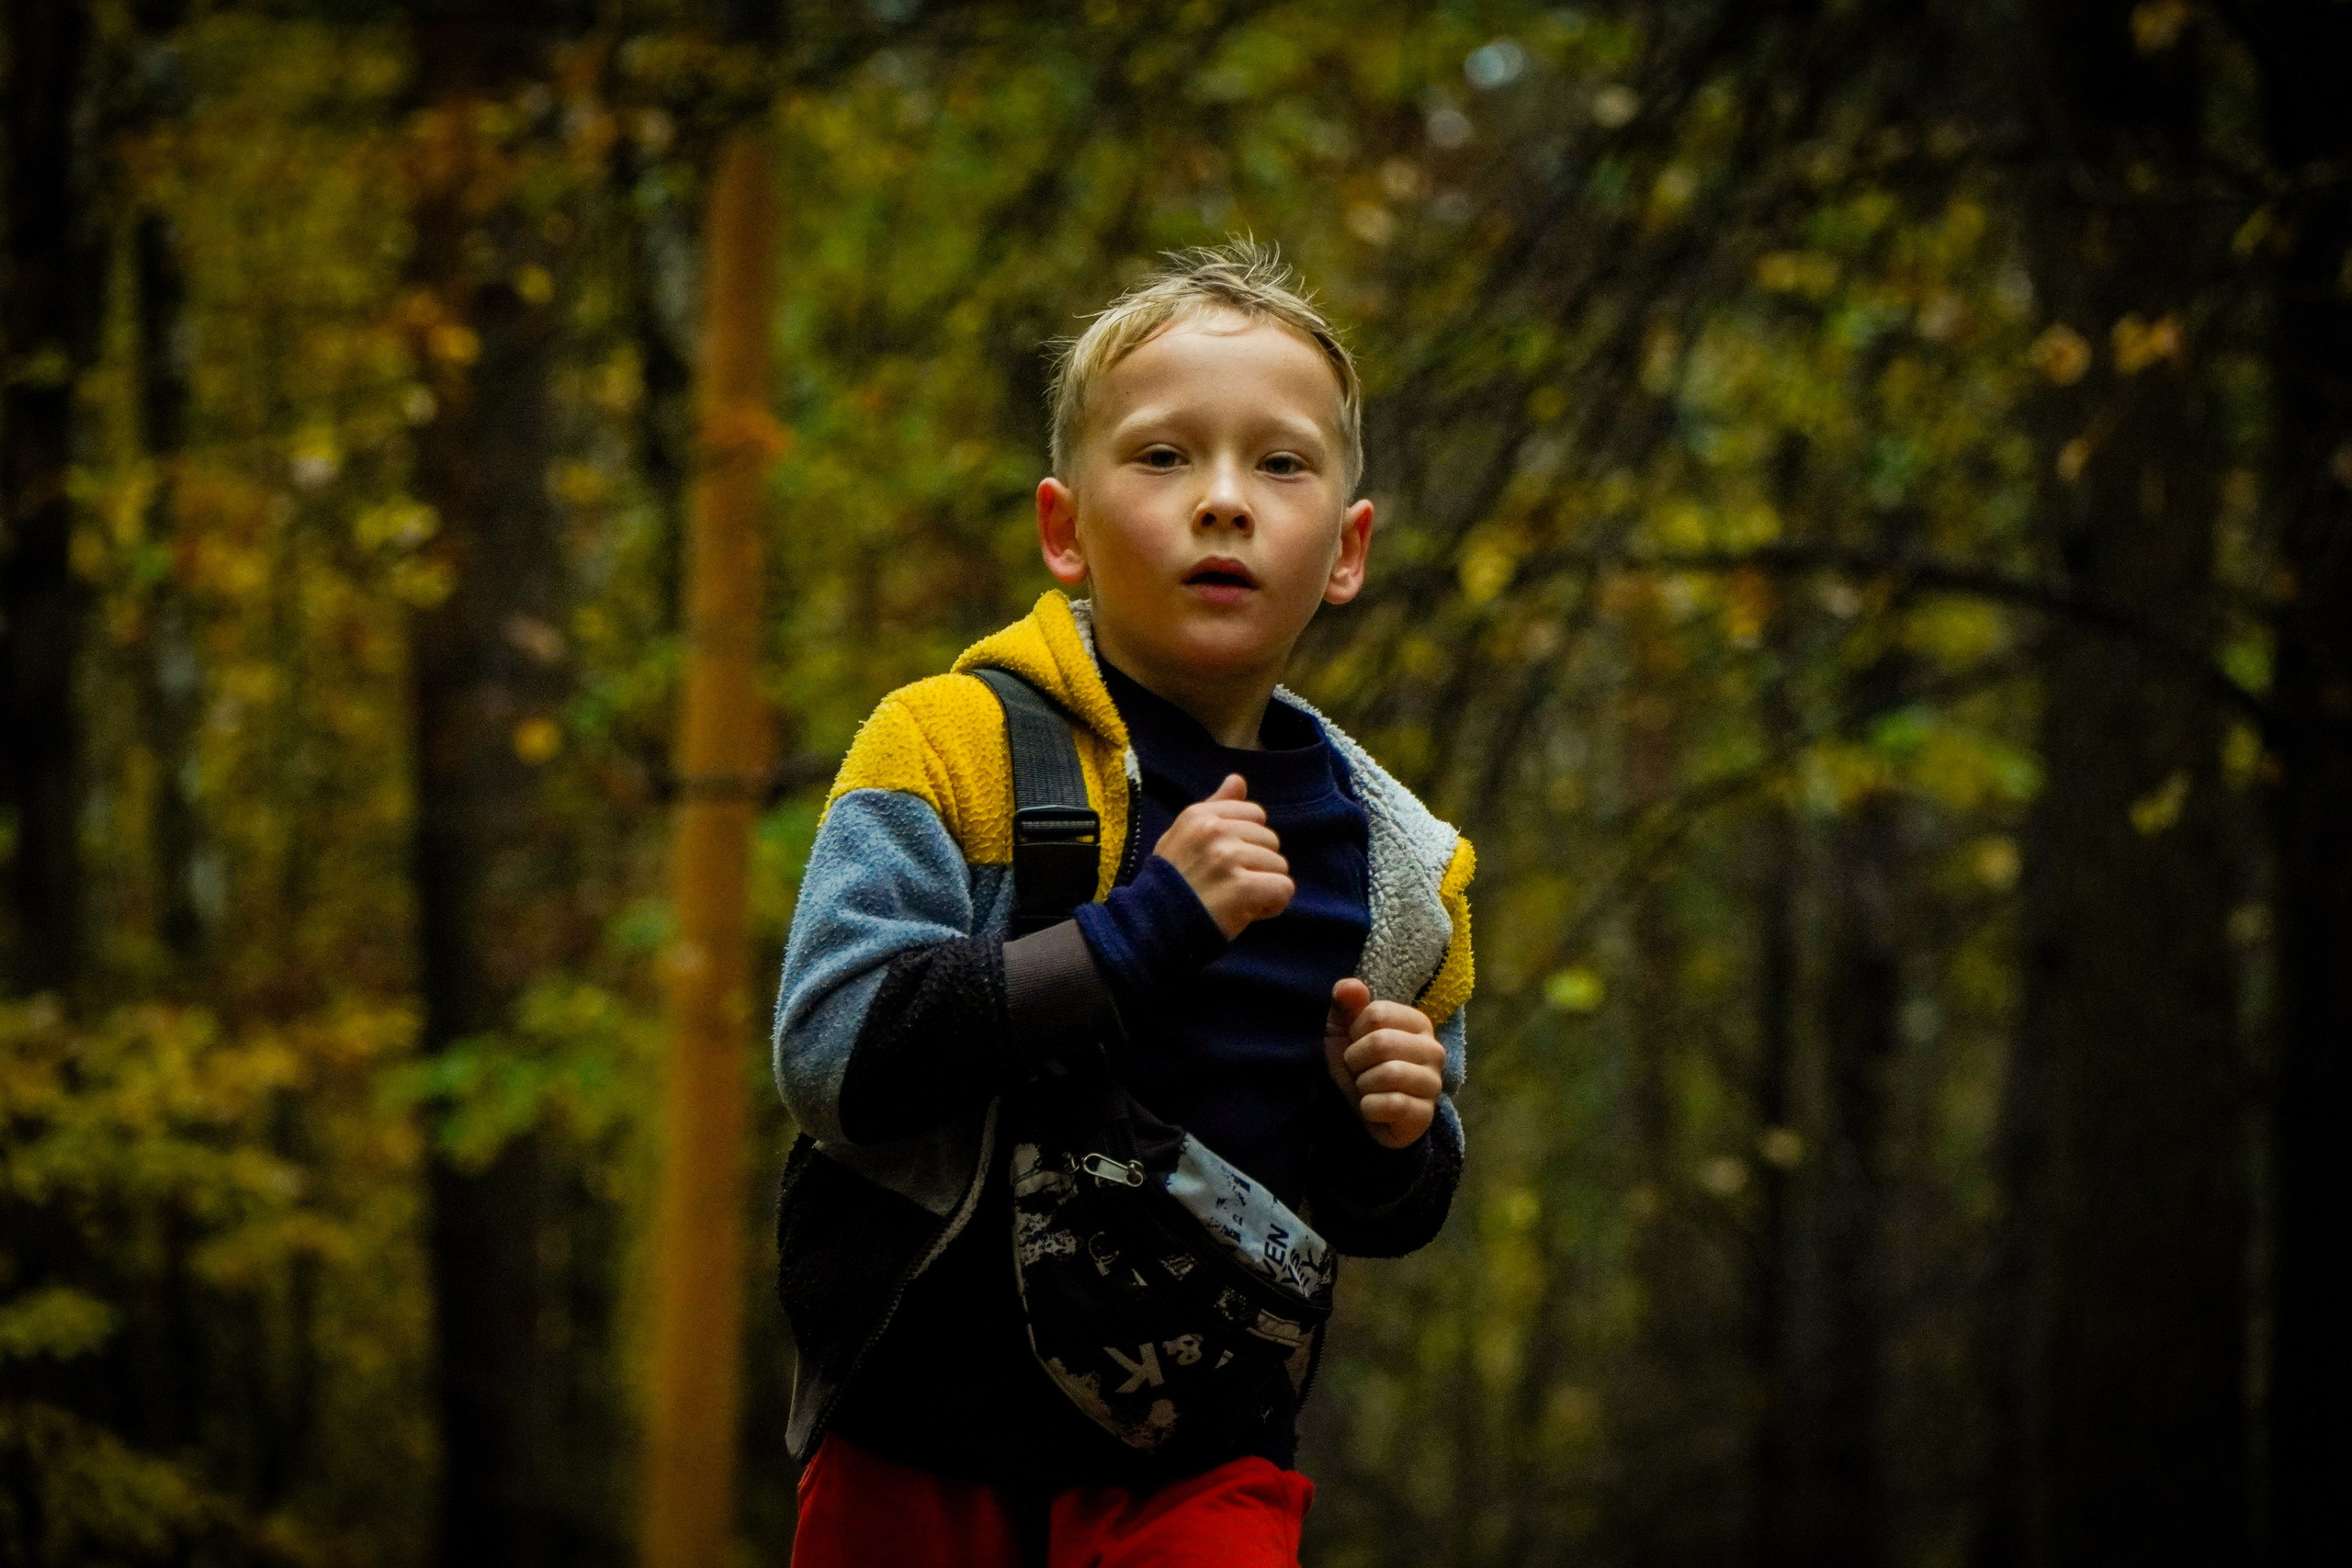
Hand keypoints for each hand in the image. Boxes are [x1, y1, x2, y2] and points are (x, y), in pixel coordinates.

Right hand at [1150, 774, 1292, 939]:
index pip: (1254, 814)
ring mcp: (1228, 858)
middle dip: (1258, 865)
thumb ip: (1214, 806)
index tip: (1228, 862)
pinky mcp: (1242, 887)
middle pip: (1270, 840)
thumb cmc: (1172, 883)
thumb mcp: (1184, 836)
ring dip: (1264, 886)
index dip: (1248, 841)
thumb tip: (1238, 779)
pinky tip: (1250, 912)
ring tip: (1236, 899)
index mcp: (1199, 815)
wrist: (1154, 927)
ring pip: (1280, 865)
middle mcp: (1214, 831)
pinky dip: (1273, 905)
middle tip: (1230, 886)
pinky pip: (1284, 888)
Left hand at [1323, 978, 1444, 1148]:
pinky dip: (1370, 1107)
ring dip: (1363, 1084)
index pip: (1376, 1013)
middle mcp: (1434, 1050)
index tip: (1357, 1045)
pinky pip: (1392, 1104)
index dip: (1354, 1032)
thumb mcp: (1343, 1032)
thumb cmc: (1358, 1065)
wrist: (1366, 1113)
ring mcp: (1434, 1083)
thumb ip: (1345, 1004)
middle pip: (1381, 1042)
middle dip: (1355, 1060)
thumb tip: (1350, 987)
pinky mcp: (1426, 1114)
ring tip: (1367, 1088)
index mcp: (1418, 1023)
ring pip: (1389, 1074)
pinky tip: (1372, 1108)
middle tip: (1358, 1071)